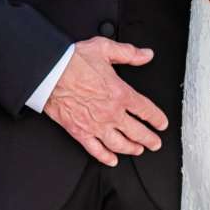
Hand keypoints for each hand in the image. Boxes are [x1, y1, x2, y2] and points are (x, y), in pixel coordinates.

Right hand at [44, 37, 169, 166]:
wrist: (48, 73)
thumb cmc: (73, 61)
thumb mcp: (105, 48)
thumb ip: (129, 53)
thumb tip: (145, 54)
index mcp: (120, 93)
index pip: (146, 110)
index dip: (157, 119)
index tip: (162, 123)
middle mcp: (111, 113)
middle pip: (137, 132)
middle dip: (149, 139)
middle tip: (156, 143)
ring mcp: (96, 125)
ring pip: (119, 144)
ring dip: (131, 149)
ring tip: (138, 150)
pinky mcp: (80, 132)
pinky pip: (95, 150)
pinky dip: (105, 157)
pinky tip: (112, 160)